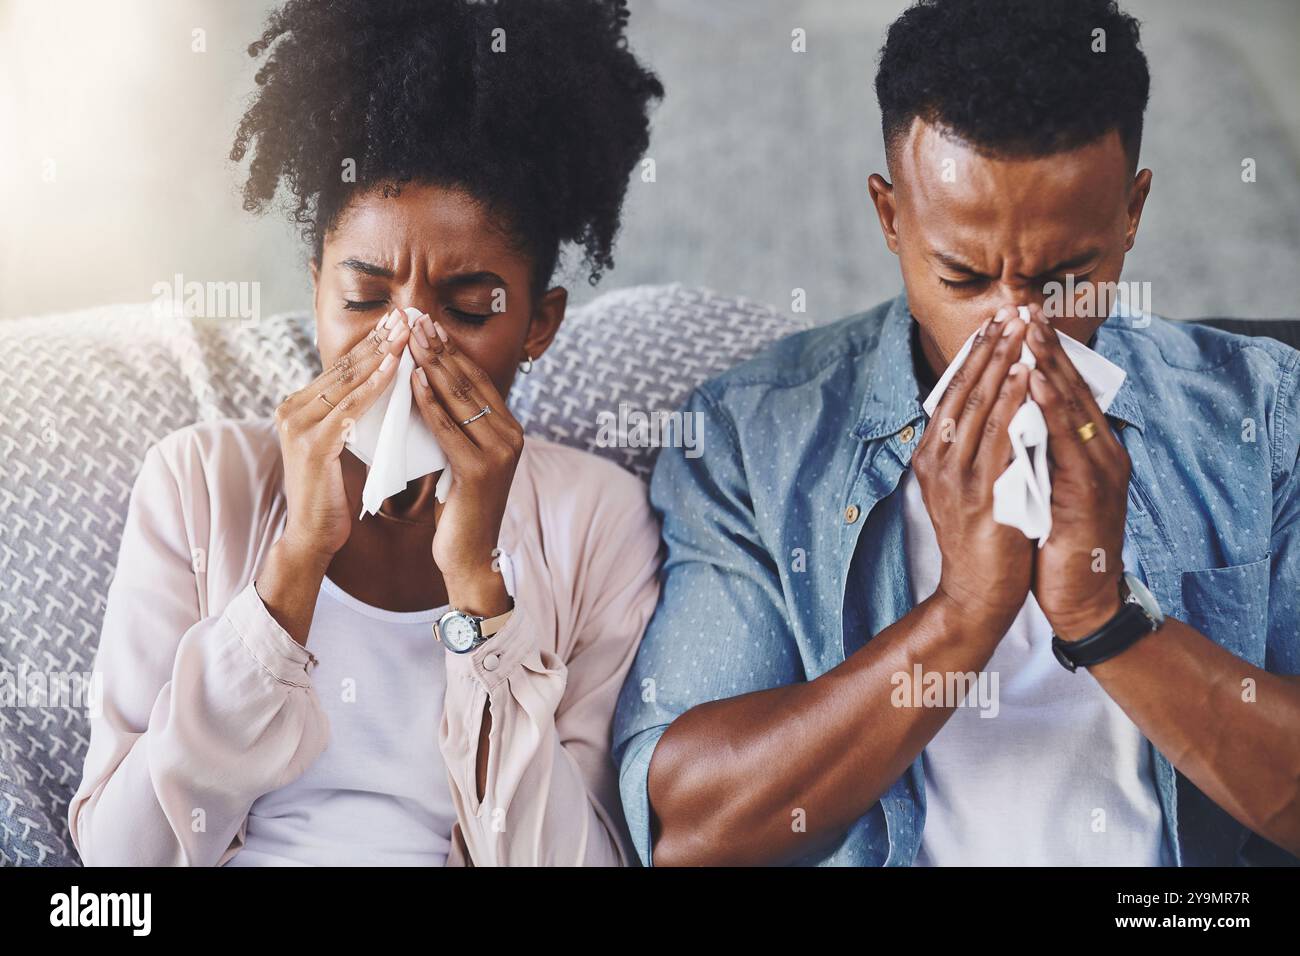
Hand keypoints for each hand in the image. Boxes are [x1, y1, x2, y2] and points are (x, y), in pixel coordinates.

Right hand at [274, 310, 410, 563]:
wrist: (312, 536)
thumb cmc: (333, 494)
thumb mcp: (341, 445)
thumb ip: (350, 416)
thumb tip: (380, 386)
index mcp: (298, 407)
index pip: (340, 368)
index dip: (370, 344)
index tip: (398, 323)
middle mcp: (291, 409)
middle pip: (343, 367)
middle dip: (377, 341)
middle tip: (406, 315)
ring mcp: (298, 425)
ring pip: (347, 382)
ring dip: (380, 355)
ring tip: (406, 333)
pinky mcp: (312, 444)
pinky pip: (350, 408)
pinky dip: (373, 387)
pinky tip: (394, 369)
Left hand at [407, 311, 523, 616]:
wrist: (469, 555)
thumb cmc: (459, 507)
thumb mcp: (461, 457)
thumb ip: (455, 426)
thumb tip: (429, 386)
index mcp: (508, 429)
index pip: (478, 379)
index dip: (452, 350)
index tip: (427, 324)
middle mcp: (510, 435)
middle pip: (471, 382)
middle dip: (441, 348)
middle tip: (417, 318)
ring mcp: (498, 452)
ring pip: (461, 400)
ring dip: (433, 366)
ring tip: (411, 339)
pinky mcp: (479, 470)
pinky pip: (449, 428)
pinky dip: (430, 403)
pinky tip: (413, 381)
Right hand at [912, 306, 1033, 632]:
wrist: (975, 596)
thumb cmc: (980, 544)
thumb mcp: (968, 489)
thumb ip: (975, 453)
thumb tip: (997, 413)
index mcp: (931, 458)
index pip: (952, 395)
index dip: (975, 357)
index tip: (995, 324)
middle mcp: (936, 461)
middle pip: (962, 391)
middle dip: (989, 348)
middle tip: (1011, 311)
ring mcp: (954, 477)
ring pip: (978, 405)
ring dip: (1002, 363)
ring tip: (1021, 329)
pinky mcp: (978, 493)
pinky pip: (998, 436)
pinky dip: (1012, 400)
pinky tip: (1027, 375)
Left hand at [1022, 305, 1129, 638]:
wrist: (1078, 595)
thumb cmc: (1056, 541)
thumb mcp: (1043, 484)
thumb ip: (1035, 450)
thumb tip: (1009, 416)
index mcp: (1089, 448)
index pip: (1065, 390)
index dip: (1045, 353)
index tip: (1021, 318)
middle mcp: (1100, 451)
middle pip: (1072, 387)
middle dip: (1047, 347)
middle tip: (1026, 307)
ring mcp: (1099, 469)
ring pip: (1072, 405)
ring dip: (1050, 365)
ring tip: (1030, 331)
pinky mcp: (1090, 490)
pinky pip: (1067, 439)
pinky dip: (1051, 406)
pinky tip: (1033, 381)